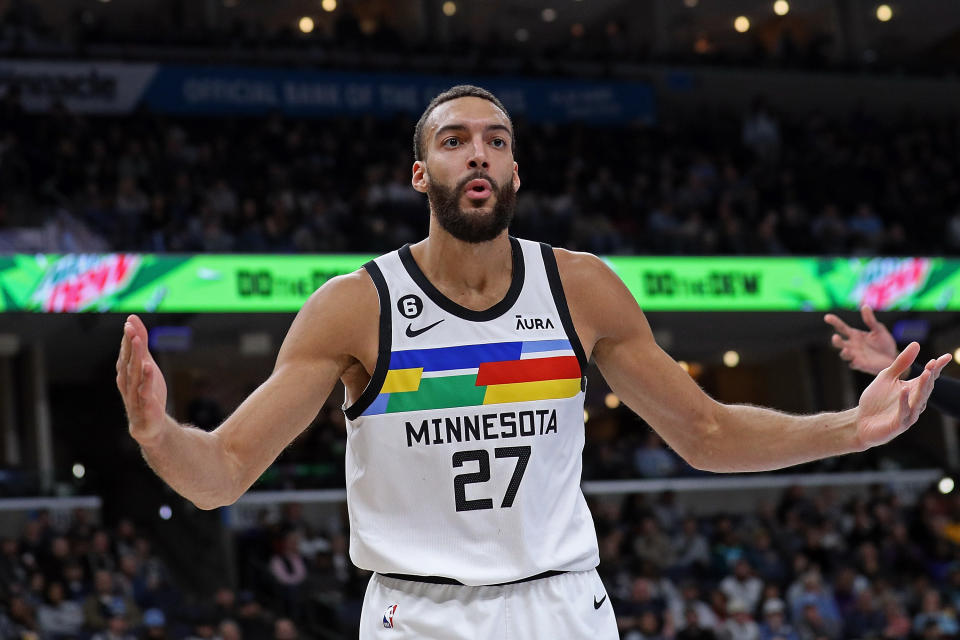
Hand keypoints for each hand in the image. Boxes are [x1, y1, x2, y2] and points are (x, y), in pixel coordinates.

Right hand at [116, 315, 168, 444]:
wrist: (150, 426)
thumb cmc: (146, 393)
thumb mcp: (146, 365)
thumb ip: (141, 345)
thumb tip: (132, 319)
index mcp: (126, 373)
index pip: (126, 352)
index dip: (127, 337)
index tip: (130, 320)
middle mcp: (128, 383)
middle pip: (129, 362)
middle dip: (130, 345)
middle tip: (131, 328)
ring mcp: (135, 396)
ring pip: (135, 375)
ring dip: (135, 359)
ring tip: (138, 343)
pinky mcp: (145, 407)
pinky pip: (145, 393)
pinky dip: (146, 381)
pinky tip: (149, 369)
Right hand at [824, 306, 898, 374]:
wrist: (893, 358)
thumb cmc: (884, 343)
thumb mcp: (878, 329)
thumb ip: (870, 320)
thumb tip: (865, 306)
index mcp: (854, 335)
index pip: (841, 327)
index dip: (834, 322)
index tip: (827, 317)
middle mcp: (852, 345)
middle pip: (839, 342)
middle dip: (836, 341)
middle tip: (835, 337)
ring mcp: (855, 355)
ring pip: (844, 354)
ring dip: (844, 352)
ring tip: (846, 350)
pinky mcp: (861, 365)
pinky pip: (854, 364)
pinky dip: (853, 362)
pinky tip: (855, 361)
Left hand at [856, 342, 950, 448]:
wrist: (860, 421)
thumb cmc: (875, 399)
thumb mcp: (886, 376)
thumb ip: (900, 363)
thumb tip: (916, 344)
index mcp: (913, 390)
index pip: (928, 377)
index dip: (937, 368)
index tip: (946, 356)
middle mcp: (915, 402)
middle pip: (926, 387)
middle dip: (930, 376)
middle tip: (934, 363)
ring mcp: (908, 414)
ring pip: (919, 400)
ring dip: (922, 387)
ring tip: (926, 374)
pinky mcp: (898, 424)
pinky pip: (904, 412)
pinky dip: (904, 401)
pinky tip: (904, 390)